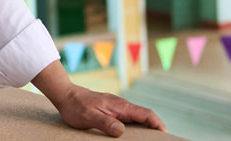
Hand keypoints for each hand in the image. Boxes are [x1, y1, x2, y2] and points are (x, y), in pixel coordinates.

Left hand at [31, 60, 165, 136]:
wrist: (65, 94)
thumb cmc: (75, 106)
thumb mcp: (88, 117)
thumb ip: (105, 123)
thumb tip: (121, 130)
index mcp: (119, 106)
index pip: (146, 114)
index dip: (158, 124)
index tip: (165, 134)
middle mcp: (122, 105)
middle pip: (145, 116)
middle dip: (156, 127)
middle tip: (163, 140)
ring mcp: (118, 107)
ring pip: (138, 117)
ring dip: (148, 127)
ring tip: (153, 139)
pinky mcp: (113, 109)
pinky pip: (130, 117)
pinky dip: (138, 125)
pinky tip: (136, 135)